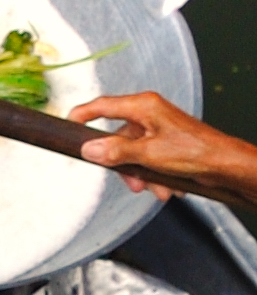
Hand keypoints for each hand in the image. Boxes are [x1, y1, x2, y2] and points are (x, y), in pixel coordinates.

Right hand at [76, 92, 256, 205]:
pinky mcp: (167, 140)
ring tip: (154, 188)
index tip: (68, 126)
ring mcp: (159, 126)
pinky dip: (152, 173)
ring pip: (133, 151)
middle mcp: (150, 112)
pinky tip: (165, 186)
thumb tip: (89, 149)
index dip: (81, 115)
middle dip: (122, 163)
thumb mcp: (148, 153)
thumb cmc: (196, 151)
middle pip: (118, 137)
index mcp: (143, 106)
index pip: (101, 106)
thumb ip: (115, 151)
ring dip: (140, 173)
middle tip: (128, 180)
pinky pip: (148, 156)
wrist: (226, 165)